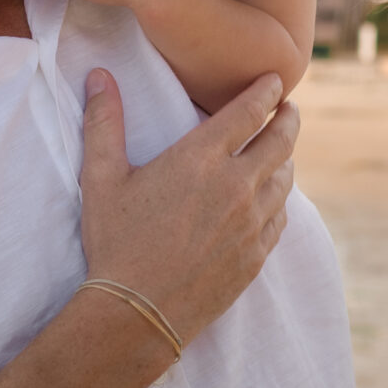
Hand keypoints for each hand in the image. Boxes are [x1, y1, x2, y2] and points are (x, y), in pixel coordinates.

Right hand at [76, 67, 296, 342]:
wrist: (138, 312)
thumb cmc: (115, 242)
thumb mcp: (101, 178)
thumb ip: (103, 122)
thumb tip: (98, 75)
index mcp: (201, 158)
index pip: (249, 111)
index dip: (267, 91)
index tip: (276, 80)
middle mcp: (236, 185)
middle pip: (281, 140)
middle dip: (289, 118)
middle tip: (290, 108)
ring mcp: (251, 222)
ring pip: (285, 179)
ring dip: (286, 158)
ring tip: (282, 151)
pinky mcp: (256, 255)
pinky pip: (281, 218)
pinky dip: (280, 200)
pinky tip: (273, 199)